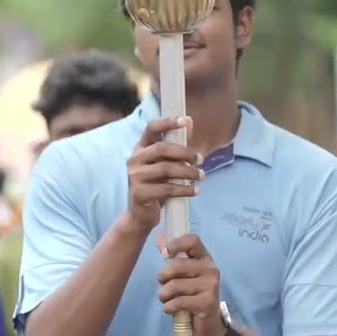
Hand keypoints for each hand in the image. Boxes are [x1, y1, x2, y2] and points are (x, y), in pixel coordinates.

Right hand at [123, 116, 203, 234]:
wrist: (140, 215)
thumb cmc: (155, 185)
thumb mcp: (165, 164)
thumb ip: (176, 145)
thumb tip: (189, 122)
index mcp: (140, 149)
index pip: (151, 129)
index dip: (168, 123)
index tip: (185, 120)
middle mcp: (134, 160)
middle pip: (162, 149)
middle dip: (185, 152)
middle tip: (200, 159)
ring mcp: (135, 177)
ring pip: (166, 169)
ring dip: (188, 172)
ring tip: (202, 176)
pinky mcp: (140, 194)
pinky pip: (167, 189)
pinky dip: (185, 190)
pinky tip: (195, 191)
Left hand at [157, 233, 225, 335]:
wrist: (209, 323)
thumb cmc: (192, 294)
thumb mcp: (183, 275)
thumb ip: (172, 256)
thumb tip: (160, 236)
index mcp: (204, 257)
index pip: (193, 240)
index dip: (177, 243)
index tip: (165, 252)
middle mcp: (210, 268)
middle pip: (177, 265)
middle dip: (162, 277)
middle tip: (162, 285)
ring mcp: (211, 285)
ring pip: (175, 285)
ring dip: (164, 295)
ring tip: (166, 299)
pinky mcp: (207, 302)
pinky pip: (178, 301)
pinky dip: (169, 307)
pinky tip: (171, 309)